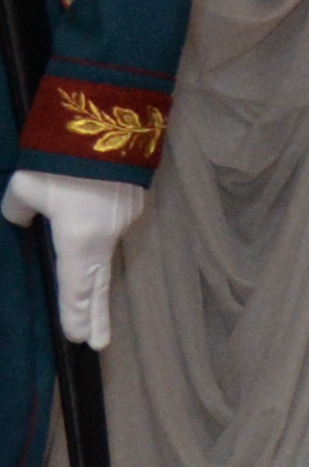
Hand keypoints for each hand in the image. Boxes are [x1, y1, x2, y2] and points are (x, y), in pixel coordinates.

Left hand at [9, 169, 142, 352]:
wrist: (109, 121)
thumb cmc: (62, 160)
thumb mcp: (25, 186)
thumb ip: (19, 210)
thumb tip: (23, 220)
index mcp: (79, 239)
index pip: (74, 286)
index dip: (74, 313)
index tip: (77, 338)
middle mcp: (106, 236)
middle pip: (99, 284)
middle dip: (97, 316)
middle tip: (98, 345)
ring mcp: (124, 220)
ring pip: (103, 254)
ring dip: (94, 275)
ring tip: (86, 292)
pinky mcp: (131, 203)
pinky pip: (110, 229)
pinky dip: (99, 239)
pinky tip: (88, 225)